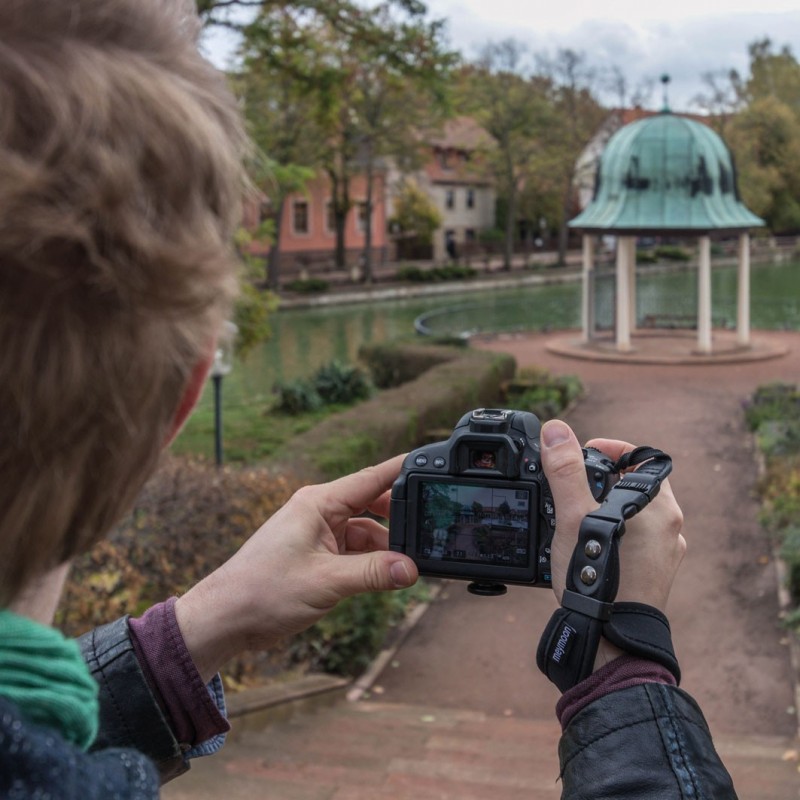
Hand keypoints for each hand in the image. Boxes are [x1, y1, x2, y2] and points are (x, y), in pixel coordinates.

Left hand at [175, 455, 417, 682]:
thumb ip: (371, 574)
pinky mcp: (317, 555)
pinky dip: (371, 562)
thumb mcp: (325, 582)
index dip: (403, 470)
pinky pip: (354, 551)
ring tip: (407, 566)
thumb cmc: (261, 591)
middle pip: (372, 503)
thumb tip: (411, 570)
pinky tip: (385, 577)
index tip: (432, 463)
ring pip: (366, 531)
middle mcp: (319, 512)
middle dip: (400, 517)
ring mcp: (318, 533)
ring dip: (385, 547)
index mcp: (318, 503)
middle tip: (429, 529)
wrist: (224, 619)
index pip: (371, 478)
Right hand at [539, 420, 685, 669]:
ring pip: (635, 514)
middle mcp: (670, 526)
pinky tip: (588, 548)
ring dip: (607, 508)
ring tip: (575, 518)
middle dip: (603, 481)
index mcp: (658, 505)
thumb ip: (565, 470)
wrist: (612, 638)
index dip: (610, 449)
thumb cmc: (599, 577)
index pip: (640, 457)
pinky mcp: (655, 574)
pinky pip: (635, 540)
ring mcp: (665, 552)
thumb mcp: (574, 516)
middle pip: (636, 485)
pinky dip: (613, 534)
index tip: (583, 454)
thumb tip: (556, 430)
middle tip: (573, 487)